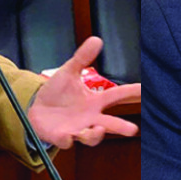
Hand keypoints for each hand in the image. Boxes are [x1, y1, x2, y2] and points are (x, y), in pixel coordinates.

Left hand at [25, 37, 140, 148]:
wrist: (36, 107)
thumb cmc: (57, 92)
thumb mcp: (69, 72)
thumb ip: (83, 57)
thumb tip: (96, 39)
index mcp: (95, 101)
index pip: (117, 96)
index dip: (132, 93)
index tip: (144, 90)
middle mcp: (90, 117)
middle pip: (111, 123)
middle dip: (122, 127)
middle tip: (132, 129)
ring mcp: (77, 128)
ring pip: (91, 136)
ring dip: (96, 135)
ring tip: (99, 128)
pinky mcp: (62, 136)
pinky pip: (67, 140)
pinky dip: (67, 139)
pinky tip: (67, 135)